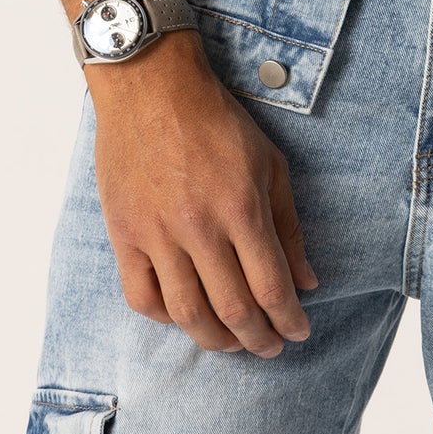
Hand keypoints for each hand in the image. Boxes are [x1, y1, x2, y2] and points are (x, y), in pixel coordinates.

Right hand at [89, 31, 318, 356]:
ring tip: (232, 342)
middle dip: (258, 339)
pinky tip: (184, 315)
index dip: (289, 319)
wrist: (152, 87)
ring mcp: (157, 234)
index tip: (299, 332)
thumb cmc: (216, 119)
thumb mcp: (269, 161)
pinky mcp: (125, 235)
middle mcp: (200, 227)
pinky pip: (142, 298)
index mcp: (241, 207)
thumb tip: (307, 281)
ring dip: (215, 339)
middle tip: (271, 346)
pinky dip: (165, 318)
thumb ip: (289, 225)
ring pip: (187, 314)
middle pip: (233, 309)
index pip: (272, 286)